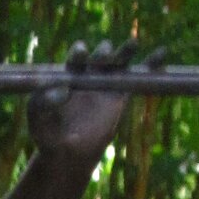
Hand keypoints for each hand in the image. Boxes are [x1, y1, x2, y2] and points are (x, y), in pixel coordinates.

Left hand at [27, 38, 163, 158]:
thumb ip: (41, 102)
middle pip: (100, 55)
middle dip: (103, 52)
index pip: (76, 57)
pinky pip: (138, 77)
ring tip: (132, 44)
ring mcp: (106, 83)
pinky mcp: (121, 95)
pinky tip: (162, 53)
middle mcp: (89, 74)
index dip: (80, 53)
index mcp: (69, 74)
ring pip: (120, 61)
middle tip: (104, 56)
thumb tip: (62, 91)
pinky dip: (151, 65)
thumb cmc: (48, 134)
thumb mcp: (36, 119)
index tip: (81, 55)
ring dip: (125, 51)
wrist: (67, 155)